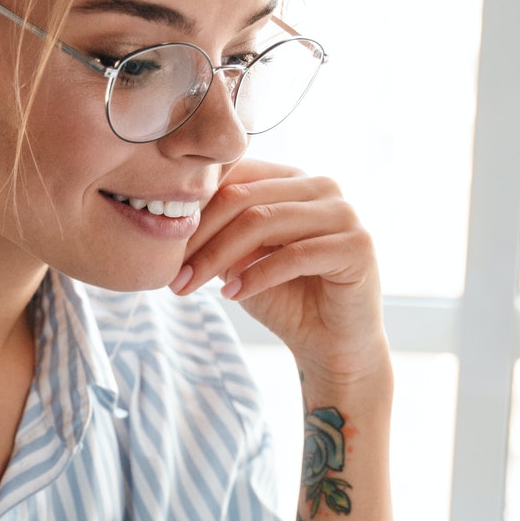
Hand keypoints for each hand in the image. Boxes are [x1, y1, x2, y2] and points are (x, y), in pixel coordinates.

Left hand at [173, 158, 387, 385]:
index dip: (194, 208)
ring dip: (218, 257)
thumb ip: (217, 232)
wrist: (331, 345)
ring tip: (190, 286)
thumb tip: (169, 217)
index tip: (161, 245)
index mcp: (292, 179)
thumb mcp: (240, 259)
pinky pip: (295, 255)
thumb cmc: (285, 299)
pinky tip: (230, 294)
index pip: (235, 176)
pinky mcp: (358, 245)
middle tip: (171, 274)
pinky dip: (255, 276)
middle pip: (244, 199)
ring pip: (263, 222)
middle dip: (200, 237)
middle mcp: (321, 186)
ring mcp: (343, 213)